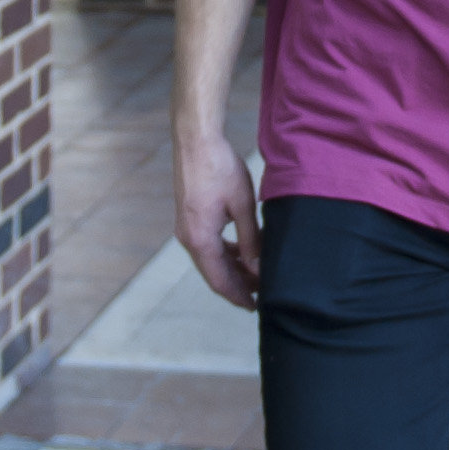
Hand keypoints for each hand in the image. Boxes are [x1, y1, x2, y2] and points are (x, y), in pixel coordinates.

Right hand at [176, 125, 264, 309]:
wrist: (196, 142)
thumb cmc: (220, 169)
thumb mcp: (242, 206)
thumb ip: (250, 239)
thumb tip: (257, 268)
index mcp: (200, 239)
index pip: (219, 280)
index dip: (238, 296)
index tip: (255, 308)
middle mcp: (188, 238)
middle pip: (214, 273)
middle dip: (238, 285)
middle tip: (262, 293)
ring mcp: (186, 229)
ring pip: (211, 260)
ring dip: (232, 268)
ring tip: (257, 274)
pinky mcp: (190, 218)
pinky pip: (208, 245)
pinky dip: (225, 253)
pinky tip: (242, 252)